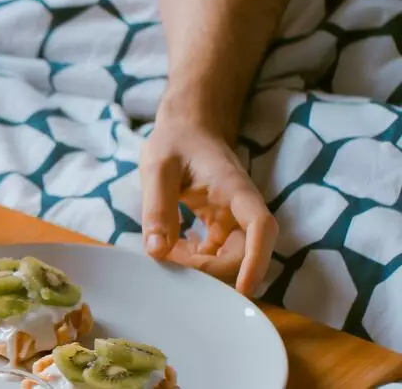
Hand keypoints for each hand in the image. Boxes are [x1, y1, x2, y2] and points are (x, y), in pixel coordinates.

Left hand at [139, 119, 278, 295]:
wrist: (186, 128)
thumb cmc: (174, 142)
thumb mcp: (157, 168)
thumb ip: (157, 207)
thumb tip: (157, 252)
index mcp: (234, 188)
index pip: (261, 227)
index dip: (257, 261)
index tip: (245, 290)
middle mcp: (242, 206)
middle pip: (246, 251)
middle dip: (214, 269)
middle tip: (172, 263)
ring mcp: (234, 217)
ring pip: (232, 256)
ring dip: (203, 266)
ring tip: (167, 254)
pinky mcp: (222, 224)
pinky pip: (217, 251)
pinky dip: (197, 258)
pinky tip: (172, 251)